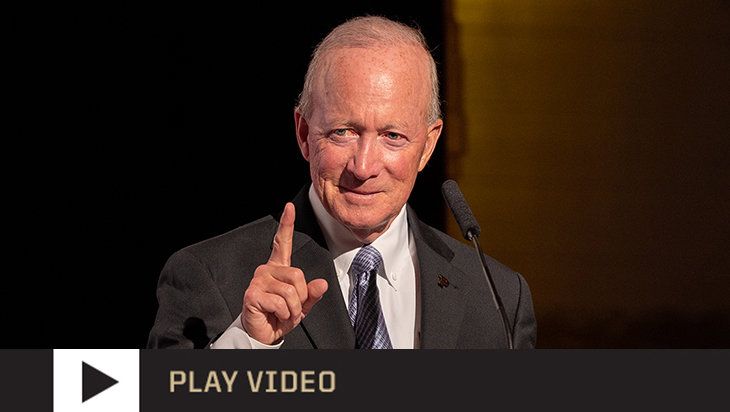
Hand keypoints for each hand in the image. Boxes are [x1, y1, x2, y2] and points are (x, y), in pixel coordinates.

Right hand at [241, 202, 328, 344]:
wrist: (262, 334)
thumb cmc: (279, 316)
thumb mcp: (302, 306)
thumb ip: (312, 294)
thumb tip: (322, 284)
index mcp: (278, 269)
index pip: (282, 243)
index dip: (286, 225)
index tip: (289, 207)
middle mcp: (266, 270)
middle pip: (297, 275)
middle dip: (301, 297)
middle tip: (292, 309)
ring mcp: (258, 281)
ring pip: (291, 291)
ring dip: (293, 309)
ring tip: (284, 314)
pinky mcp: (252, 294)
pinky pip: (280, 303)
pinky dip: (284, 314)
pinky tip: (275, 315)